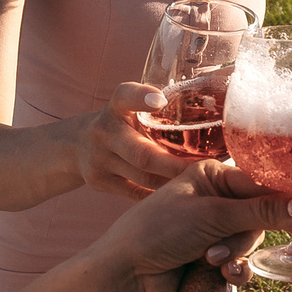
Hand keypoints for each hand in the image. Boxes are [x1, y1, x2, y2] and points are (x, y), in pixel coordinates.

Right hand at [70, 82, 198, 199]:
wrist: (76, 146)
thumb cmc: (121, 124)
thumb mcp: (130, 108)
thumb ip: (158, 108)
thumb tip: (216, 101)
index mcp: (116, 107)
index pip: (124, 96)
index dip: (140, 97)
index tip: (159, 100)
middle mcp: (104, 131)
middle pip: (141, 153)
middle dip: (175, 165)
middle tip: (206, 169)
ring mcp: (98, 159)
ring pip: (143, 177)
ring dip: (173, 182)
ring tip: (202, 184)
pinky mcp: (99, 182)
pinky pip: (135, 193)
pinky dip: (159, 196)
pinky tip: (180, 196)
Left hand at [93, 163, 291, 291]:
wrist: (125, 273)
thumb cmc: (158, 230)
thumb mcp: (214, 216)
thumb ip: (265, 212)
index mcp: (216, 175)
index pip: (267, 184)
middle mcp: (218, 199)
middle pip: (265, 217)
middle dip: (252, 234)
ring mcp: (216, 230)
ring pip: (253, 243)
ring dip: (235, 254)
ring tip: (209, 259)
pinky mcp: (213, 259)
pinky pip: (242, 265)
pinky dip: (233, 272)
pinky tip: (217, 275)